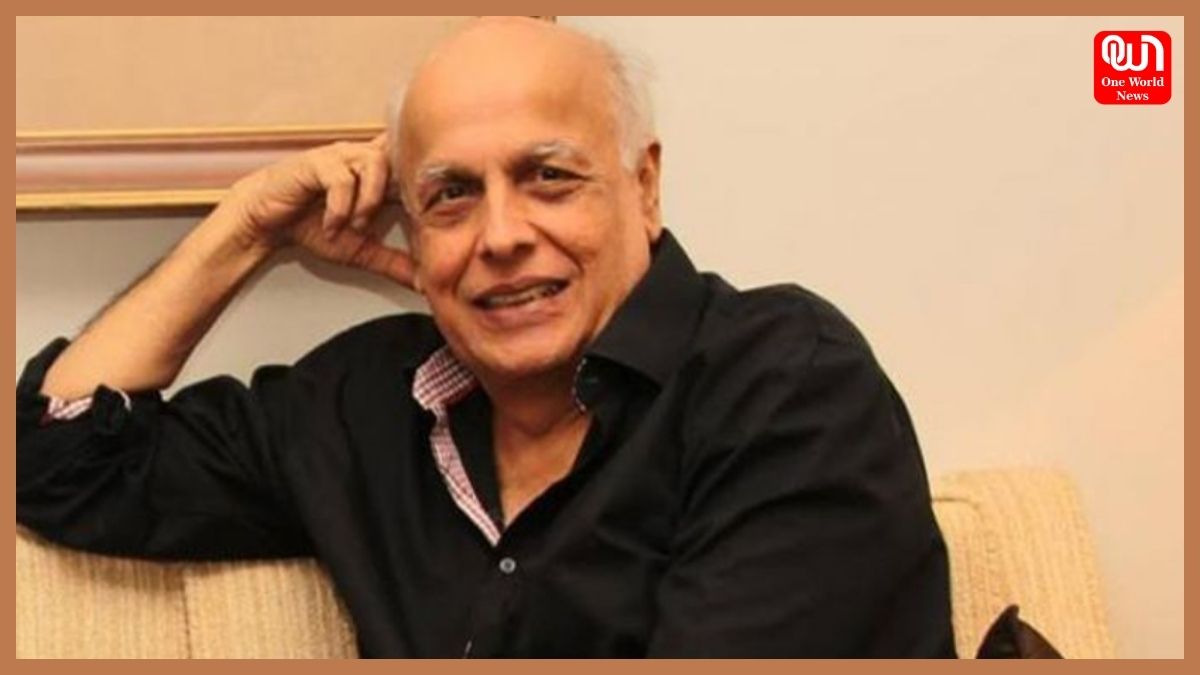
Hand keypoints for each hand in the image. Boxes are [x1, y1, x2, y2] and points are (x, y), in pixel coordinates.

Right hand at [223, 134, 413, 286]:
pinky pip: (340, 178)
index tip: (432, 212)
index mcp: (380, 174)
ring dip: (371, 200)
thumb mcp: (361, 250)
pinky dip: (341, 207)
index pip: (415, 167)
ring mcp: (341, 157)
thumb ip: (394, 263)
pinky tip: (333, 226)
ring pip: (375, 163)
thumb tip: (426, 283)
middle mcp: (364, 158)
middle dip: (406, 187)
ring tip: (358, 226)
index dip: (429, 184)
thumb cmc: (312, 226)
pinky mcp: (316, 162)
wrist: (267, 221)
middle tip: (402, 217)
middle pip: (402, 157)